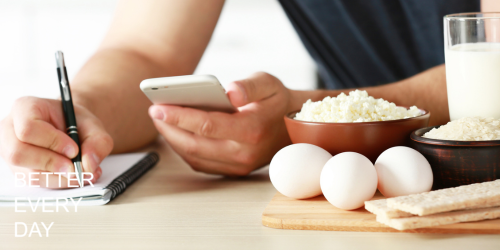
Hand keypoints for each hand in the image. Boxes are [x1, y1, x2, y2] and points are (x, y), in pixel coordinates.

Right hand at [0, 97, 113, 187]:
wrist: (72, 128)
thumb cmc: (76, 122)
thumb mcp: (93, 124)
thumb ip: (98, 141)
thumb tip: (89, 164)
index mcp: (24, 108)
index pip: (28, 128)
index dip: (52, 142)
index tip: (74, 150)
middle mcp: (11, 130)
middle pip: (18, 153)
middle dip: (51, 163)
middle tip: (75, 168)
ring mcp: (11, 152)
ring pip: (27, 173)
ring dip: (59, 177)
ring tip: (82, 172)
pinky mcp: (19, 170)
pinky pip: (36, 182)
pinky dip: (60, 182)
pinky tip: (75, 175)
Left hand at [148, 72, 291, 175]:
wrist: (292, 127)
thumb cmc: (276, 102)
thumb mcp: (269, 83)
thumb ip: (249, 86)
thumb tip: (230, 91)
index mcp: (252, 130)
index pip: (208, 125)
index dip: (180, 116)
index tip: (158, 107)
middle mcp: (244, 153)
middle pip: (195, 144)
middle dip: (169, 128)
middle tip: (154, 112)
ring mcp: (238, 166)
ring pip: (194, 157)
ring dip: (173, 140)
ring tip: (160, 122)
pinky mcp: (233, 171)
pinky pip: (201, 163)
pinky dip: (184, 150)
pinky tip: (175, 134)